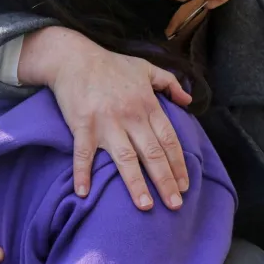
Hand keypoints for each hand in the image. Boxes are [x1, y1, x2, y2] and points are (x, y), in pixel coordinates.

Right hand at [19, 27, 192, 210]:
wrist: (74, 58)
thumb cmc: (111, 64)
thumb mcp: (145, 68)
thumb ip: (170, 83)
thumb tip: (188, 99)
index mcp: (147, 105)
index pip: (168, 140)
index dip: (178, 164)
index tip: (185, 184)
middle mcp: (130, 117)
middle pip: (152, 154)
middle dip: (165, 180)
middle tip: (175, 204)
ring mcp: (106, 123)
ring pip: (125, 158)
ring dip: (136, 183)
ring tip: (146, 205)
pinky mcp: (83, 126)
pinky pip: (83, 154)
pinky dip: (83, 173)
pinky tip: (84, 193)